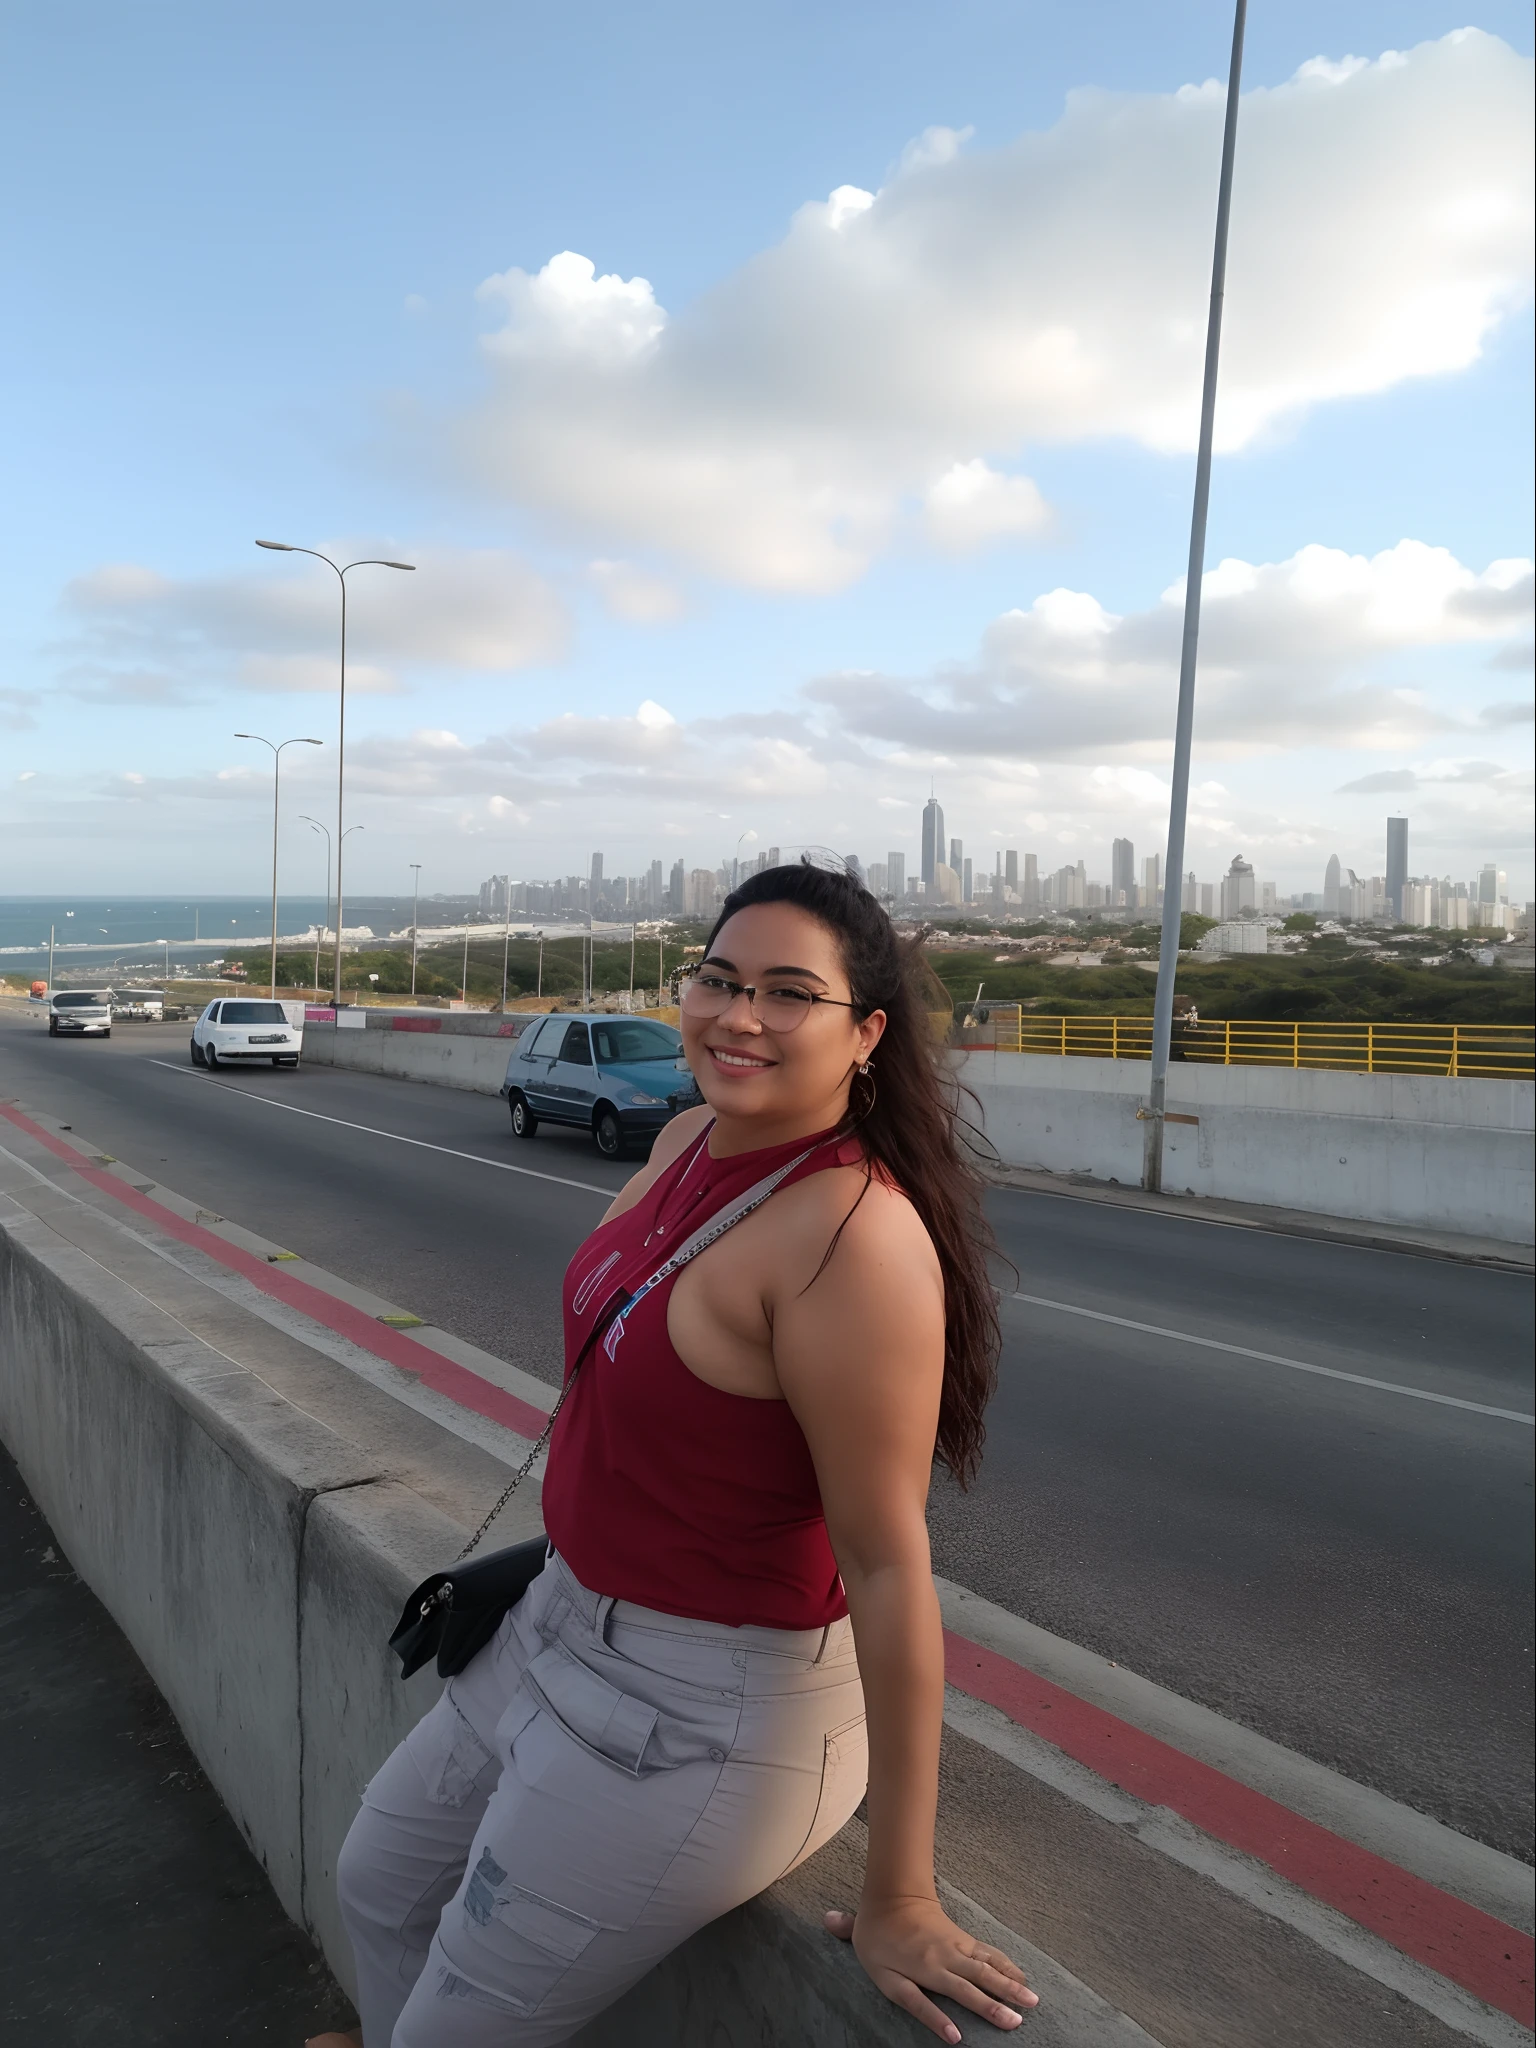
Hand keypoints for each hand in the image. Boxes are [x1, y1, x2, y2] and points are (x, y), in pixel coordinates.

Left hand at [825, 1895, 1038, 2040]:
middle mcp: (950, 1957)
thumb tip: (948, 2032)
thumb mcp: (885, 1975)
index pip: (955, 1994)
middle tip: (1020, 2020)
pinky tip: (1021, 1976)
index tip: (967, 2036)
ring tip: (1032, 1999)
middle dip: (1002, 2000)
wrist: (892, 1894)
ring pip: (990, 1964)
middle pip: (981, 1979)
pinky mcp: (964, 1939)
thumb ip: (914, 2003)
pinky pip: (990, 1953)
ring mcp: (960, 1945)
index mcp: (930, 1968)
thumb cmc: (881, 1940)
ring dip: (1011, 1981)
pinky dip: (1007, 1965)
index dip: (959, 2014)